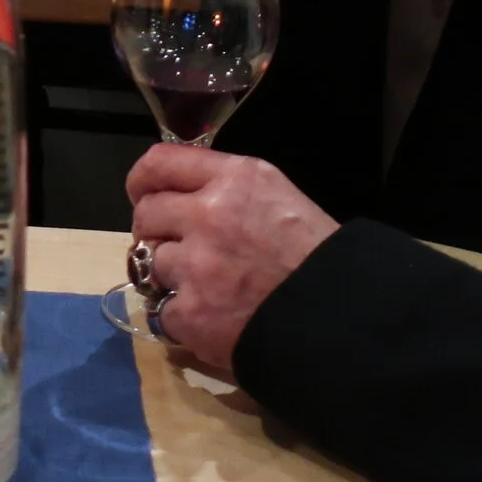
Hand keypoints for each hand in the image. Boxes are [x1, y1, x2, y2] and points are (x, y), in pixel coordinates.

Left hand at [127, 145, 338, 377]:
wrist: (340, 317)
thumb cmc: (316, 255)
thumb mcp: (277, 196)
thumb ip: (227, 189)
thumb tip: (183, 196)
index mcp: (234, 179)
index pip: (159, 163)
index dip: (142, 180)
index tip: (141, 193)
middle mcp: (208, 214)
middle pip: (146, 213)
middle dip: (154, 231)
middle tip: (177, 248)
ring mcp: (195, 265)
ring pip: (150, 262)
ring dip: (169, 275)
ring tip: (204, 286)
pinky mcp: (190, 312)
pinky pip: (162, 310)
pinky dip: (181, 318)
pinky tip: (211, 318)